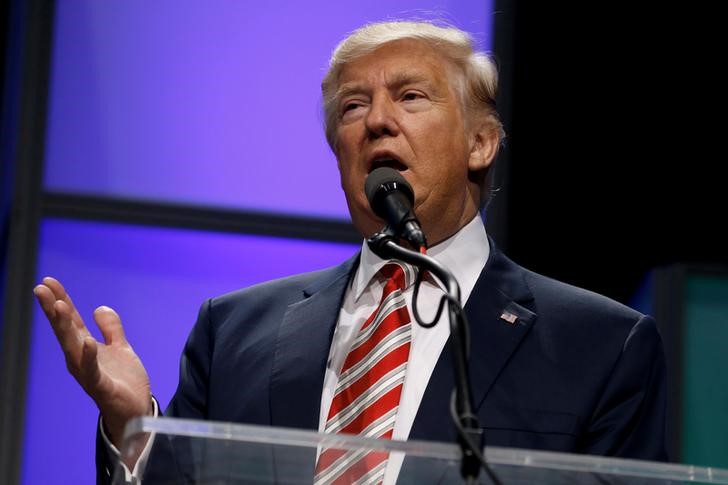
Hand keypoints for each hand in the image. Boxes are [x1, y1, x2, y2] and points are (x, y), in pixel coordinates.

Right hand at [33, 277, 152, 447]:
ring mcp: (88, 373)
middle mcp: (80, 359)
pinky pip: (92, 370)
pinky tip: (87, 341)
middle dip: (54, 308)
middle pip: (65, 330)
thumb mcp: (120, 348)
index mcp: (85, 348)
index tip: (48, 281)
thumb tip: (99, 308)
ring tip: (60, 306)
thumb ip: (111, 329)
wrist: (136, 410)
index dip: (60, 300)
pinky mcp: (100, 386)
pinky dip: (88, 356)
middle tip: (41, 288)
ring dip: (65, 326)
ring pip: (73, 346)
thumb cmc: (123, 381)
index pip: (70, 321)